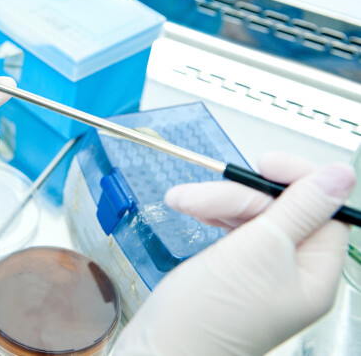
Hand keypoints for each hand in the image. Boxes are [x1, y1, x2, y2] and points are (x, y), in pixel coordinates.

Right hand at [113, 152, 355, 354]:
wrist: (160, 348)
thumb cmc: (207, 315)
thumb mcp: (258, 250)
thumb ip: (300, 208)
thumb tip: (341, 175)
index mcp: (315, 275)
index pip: (324, 211)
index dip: (296, 181)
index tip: (263, 164)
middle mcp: (294, 274)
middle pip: (282, 209)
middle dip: (240, 196)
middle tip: (204, 196)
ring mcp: (262, 271)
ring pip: (253, 215)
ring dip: (219, 202)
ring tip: (185, 203)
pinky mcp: (234, 268)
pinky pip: (234, 228)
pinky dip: (213, 214)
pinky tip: (192, 210)